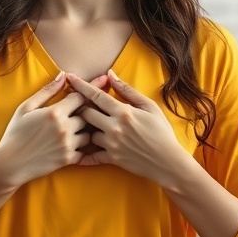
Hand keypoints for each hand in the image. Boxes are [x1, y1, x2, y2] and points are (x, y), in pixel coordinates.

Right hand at [0, 72, 89, 186]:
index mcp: (55, 112)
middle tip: (80, 111)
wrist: (10, 163)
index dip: (82, 94)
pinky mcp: (69, 159)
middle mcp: (65, 128)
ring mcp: (68, 145)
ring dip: (85, 130)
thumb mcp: (26, 108)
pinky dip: (83, 146)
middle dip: (85, 111)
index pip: (81, 97)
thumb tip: (63, 76)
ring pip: (89, 133)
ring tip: (76, 128)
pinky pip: (86, 150)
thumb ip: (47, 91)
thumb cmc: (15, 133)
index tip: (81, 95)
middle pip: (88, 114)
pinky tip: (74, 143)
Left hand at [66, 70, 186, 182]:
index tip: (69, 78)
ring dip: (85, 128)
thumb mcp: (149, 107)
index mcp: (123, 112)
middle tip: (77, 104)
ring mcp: (111, 144)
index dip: (81, 85)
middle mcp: (113, 127)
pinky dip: (83, 155)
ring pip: (87, 133)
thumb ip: (128, 91)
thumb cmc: (162, 132)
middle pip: (86, 113)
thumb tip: (110, 75)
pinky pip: (91, 157)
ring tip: (83, 125)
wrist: (168, 161)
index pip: (96, 95)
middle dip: (80, 107)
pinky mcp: (112, 159)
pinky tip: (77, 153)